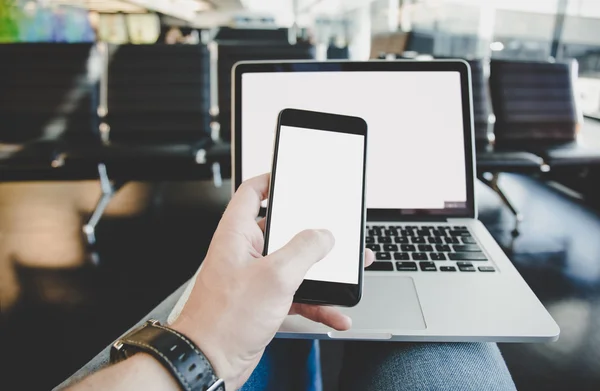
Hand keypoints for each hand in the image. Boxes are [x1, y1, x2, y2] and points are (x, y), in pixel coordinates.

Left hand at [172, 173, 373, 389]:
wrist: (210, 362)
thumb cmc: (224, 320)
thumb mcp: (274, 276)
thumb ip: (304, 250)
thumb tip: (323, 235)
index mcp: (238, 234)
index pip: (251, 193)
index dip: (271, 181)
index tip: (292, 177)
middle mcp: (245, 252)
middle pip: (283, 230)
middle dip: (312, 233)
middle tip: (333, 229)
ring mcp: (255, 278)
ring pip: (295, 265)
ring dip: (321, 271)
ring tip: (346, 270)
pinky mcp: (264, 302)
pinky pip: (297, 296)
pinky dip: (317, 303)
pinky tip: (335, 312)